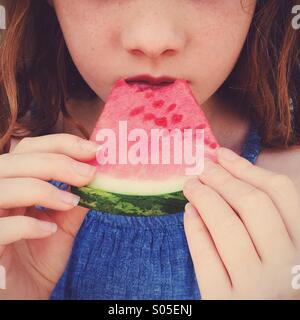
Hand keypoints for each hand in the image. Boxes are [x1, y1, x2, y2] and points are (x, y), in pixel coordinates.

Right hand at [0, 134, 97, 298]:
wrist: (21, 297)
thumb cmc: (37, 262)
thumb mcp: (61, 228)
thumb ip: (73, 202)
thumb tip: (99, 178)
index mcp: (12, 186)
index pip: (29, 150)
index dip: (61, 143)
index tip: (94, 149)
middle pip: (15, 161)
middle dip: (56, 162)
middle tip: (89, 173)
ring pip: (4, 185)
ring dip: (43, 189)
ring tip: (72, 202)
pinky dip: (26, 225)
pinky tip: (47, 231)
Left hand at [183, 147, 299, 299]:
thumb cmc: (275, 283)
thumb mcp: (288, 250)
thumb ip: (272, 220)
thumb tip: (230, 171)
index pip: (281, 193)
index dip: (247, 168)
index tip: (222, 154)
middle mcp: (289, 268)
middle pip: (253, 204)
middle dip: (222, 179)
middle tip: (202, 169)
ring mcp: (258, 288)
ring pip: (227, 226)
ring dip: (204, 197)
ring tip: (190, 185)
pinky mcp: (224, 302)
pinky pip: (205, 257)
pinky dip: (194, 229)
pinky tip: (188, 213)